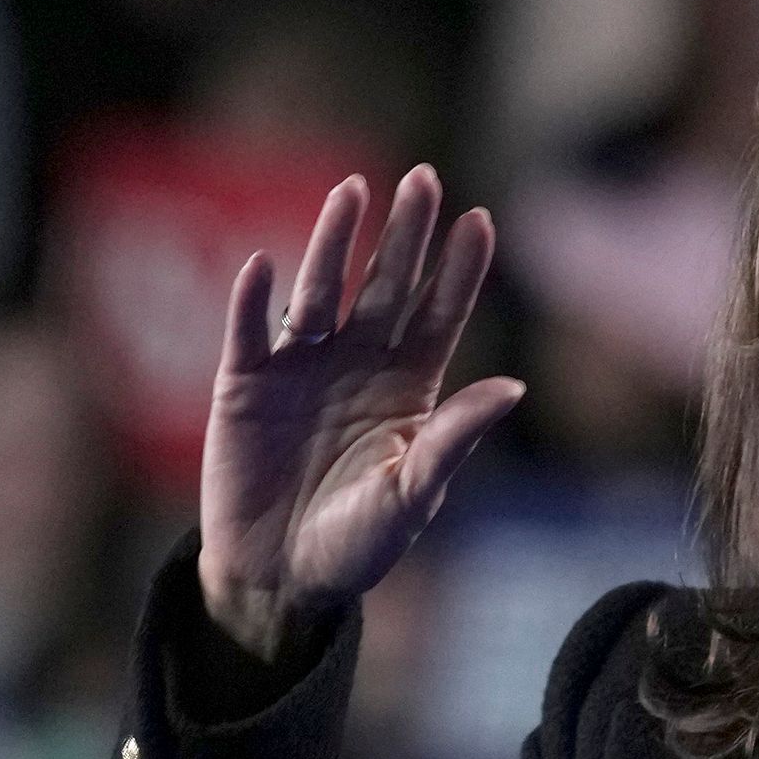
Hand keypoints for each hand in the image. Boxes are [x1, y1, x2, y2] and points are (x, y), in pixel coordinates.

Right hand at [200, 165, 523, 655]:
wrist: (282, 579)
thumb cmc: (357, 543)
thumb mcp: (413, 494)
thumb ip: (455, 438)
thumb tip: (514, 386)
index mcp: (408, 388)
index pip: (439, 315)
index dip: (457, 270)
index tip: (479, 220)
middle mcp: (357, 362)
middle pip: (385, 285)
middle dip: (404, 235)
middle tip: (423, 179)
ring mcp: (299, 366)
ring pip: (320, 290)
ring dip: (333, 242)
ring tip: (351, 192)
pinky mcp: (243, 383)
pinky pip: (248, 331)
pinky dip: (254, 300)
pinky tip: (265, 266)